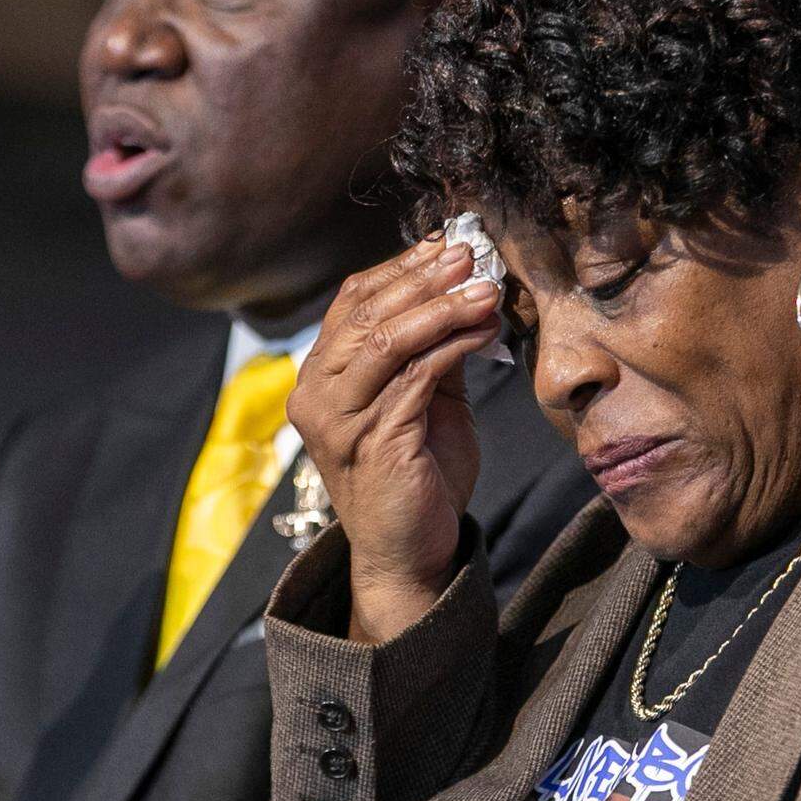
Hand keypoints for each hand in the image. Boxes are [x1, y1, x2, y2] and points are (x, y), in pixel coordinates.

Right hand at [289, 234, 502, 641]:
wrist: (412, 554)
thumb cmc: (419, 479)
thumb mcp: (425, 401)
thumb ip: (431, 352)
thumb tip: (464, 292)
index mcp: (320, 379)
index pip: (351, 304)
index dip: (399, 270)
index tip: (446, 246)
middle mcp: (315, 395)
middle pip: (365, 312)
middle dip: (423, 278)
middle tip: (469, 256)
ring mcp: (339, 419)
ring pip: (388, 338)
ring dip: (442, 306)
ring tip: (484, 287)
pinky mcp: (373, 440)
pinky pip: (416, 375)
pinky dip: (454, 344)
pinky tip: (484, 329)